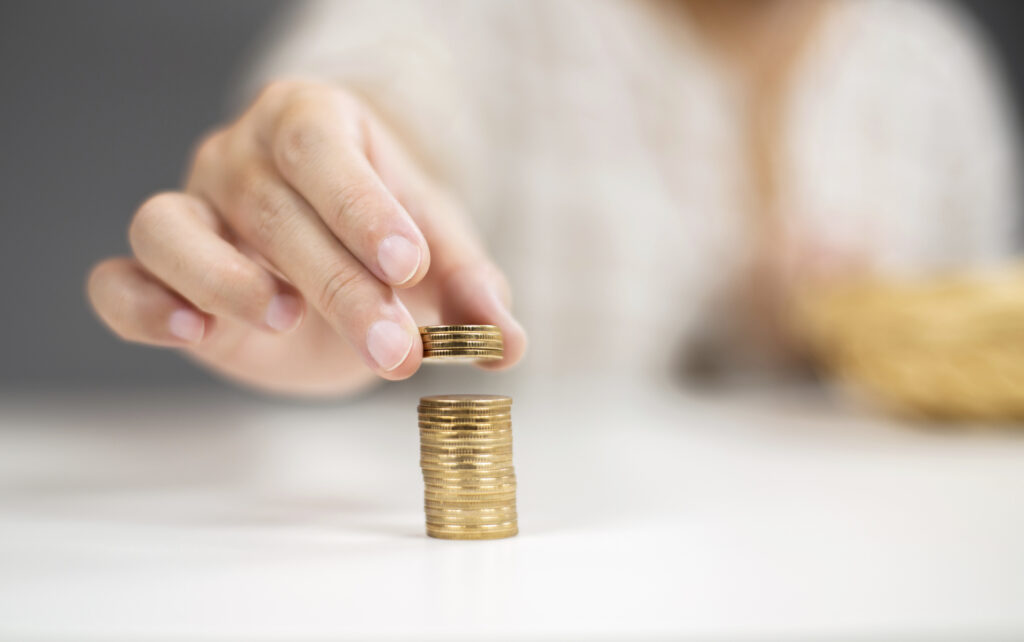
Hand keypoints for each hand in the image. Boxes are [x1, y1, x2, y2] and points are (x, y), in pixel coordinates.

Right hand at [87, 80, 525, 395]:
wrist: (336, 254)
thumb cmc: (386, 244)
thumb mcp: (437, 259)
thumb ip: (473, 293)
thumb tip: (508, 344)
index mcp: (311, 125)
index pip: (323, 150)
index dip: (362, 207)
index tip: (410, 267)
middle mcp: (239, 157)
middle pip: (270, 206)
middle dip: (336, 283)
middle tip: (395, 348)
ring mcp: (189, 208)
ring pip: (168, 226)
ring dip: (223, 279)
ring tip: (282, 320)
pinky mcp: (156, 273)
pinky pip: (118, 282)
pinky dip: (144, 308)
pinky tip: (194, 334)